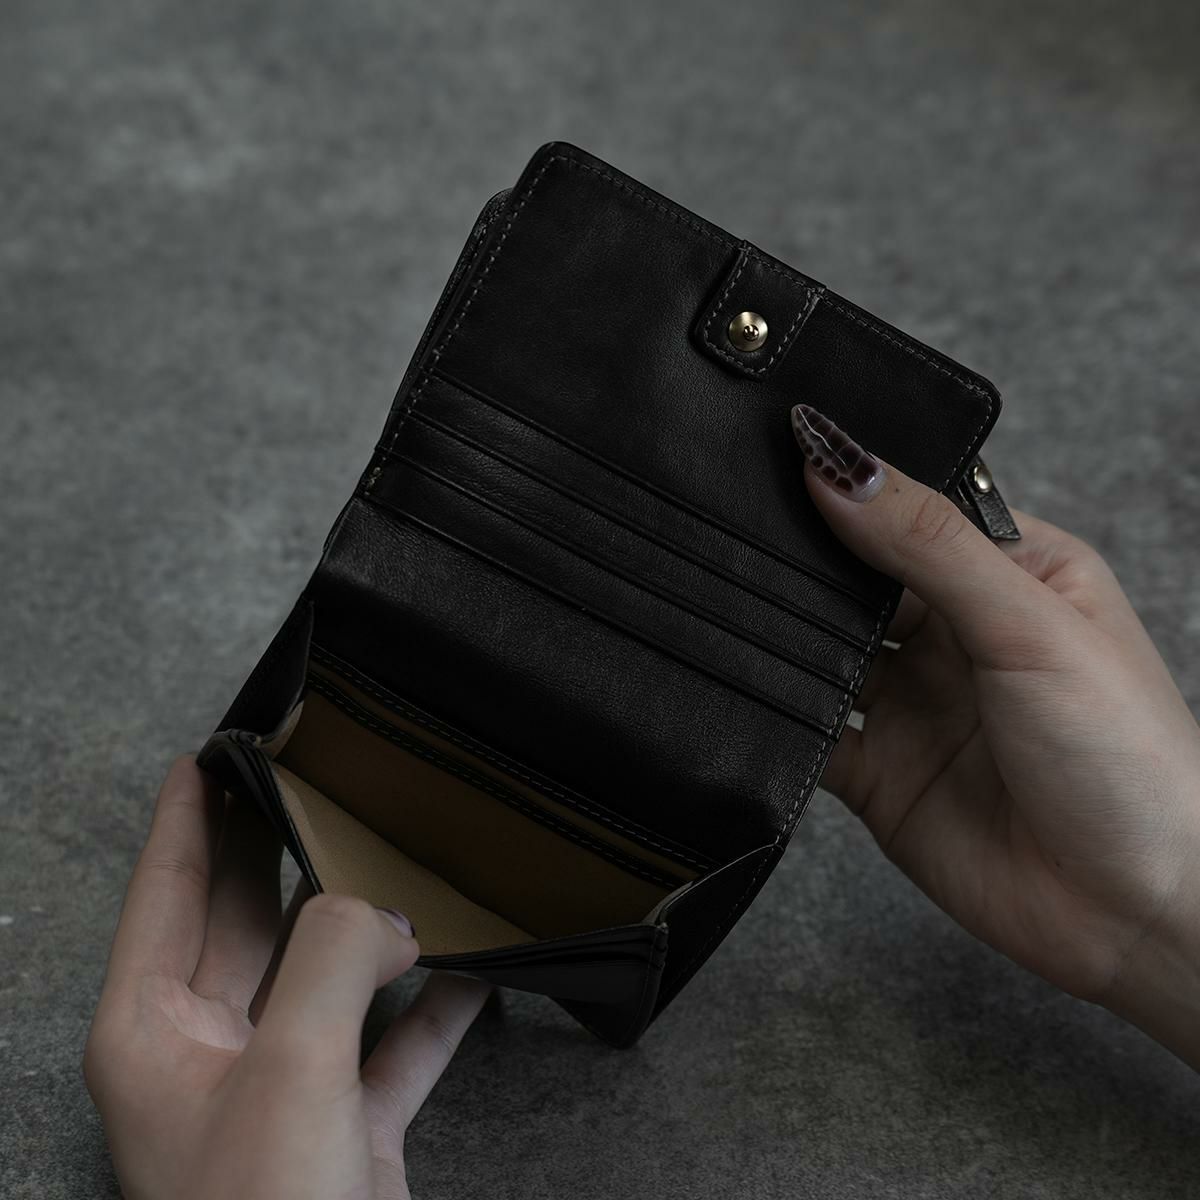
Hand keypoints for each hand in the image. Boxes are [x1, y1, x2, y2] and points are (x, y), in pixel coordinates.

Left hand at [84, 757, 489, 1199]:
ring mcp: (285, 1087)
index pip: (170, 890)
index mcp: (156, 1030)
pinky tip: (474, 962)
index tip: (215, 749)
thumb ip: (336, 958)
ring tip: (407, 854)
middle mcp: (215, 1051)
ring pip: (329, 972)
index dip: (191, 815)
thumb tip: (390, 911)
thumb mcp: (290, 1071)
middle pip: (249, 917)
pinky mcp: (348, 1126)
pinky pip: (395, 1040)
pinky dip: (434, 1003)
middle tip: (314, 773)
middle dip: (283, 847)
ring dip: (373, 923)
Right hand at [791, 403, 1199, 1065]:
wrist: (1136, 914)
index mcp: (1009, 575)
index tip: (780, 450)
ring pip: (821, 650)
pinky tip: (745, 690)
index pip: (910, 507)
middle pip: (854, 577)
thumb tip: (840, 464)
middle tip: (732, 527)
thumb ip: (928, 544)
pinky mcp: (878, 772)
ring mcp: (913, 704)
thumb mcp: (1030, 625)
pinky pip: (808, 730)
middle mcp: (954, 635)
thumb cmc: (1131, 760)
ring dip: (781, 633)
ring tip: (724, 601)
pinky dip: (774, 712)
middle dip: (802, 558)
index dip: (851, 482)